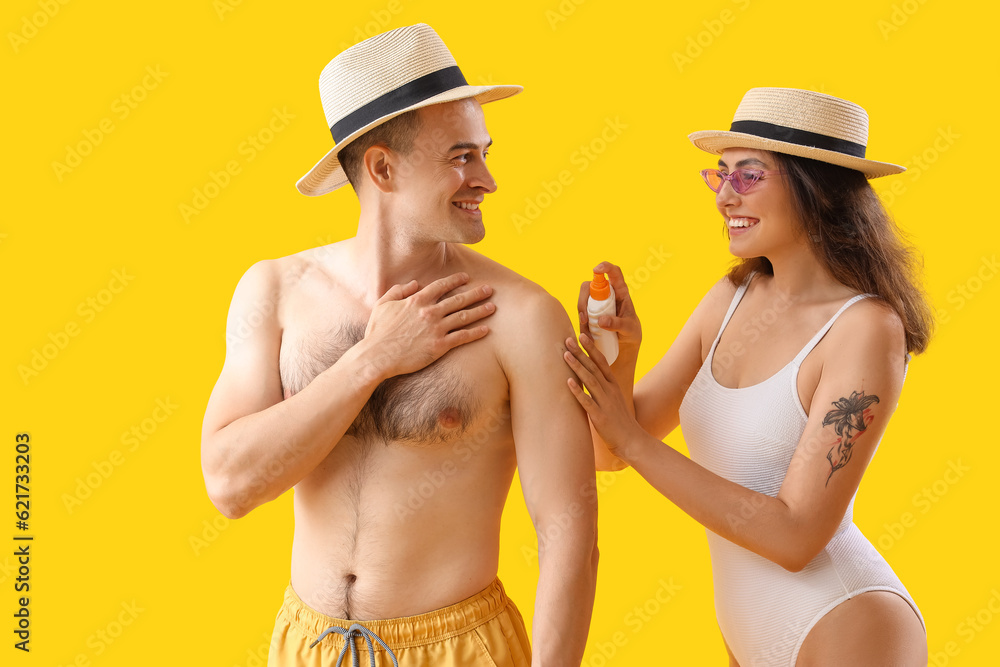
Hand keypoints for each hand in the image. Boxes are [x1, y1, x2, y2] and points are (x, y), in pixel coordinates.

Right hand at [363, 272, 494, 377]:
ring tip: (493, 307)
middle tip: (489, 289)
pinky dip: (476, 333)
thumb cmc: (378, 332)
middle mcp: (429, 312)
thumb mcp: (383, 305)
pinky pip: (462, 337)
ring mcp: (436, 329)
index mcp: (417, 301)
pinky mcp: (439, 346)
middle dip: (476, 293)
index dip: (455, 280)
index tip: (466, 277)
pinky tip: (486, 329)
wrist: (378, 356)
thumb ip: (398, 291)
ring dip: (480, 311)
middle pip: (458, 299)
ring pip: (464, 317)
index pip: (441, 286)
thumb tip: (415, 283)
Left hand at [563, 332, 643, 461]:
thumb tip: (587, 379)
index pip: (602, 362)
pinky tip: (568, 382)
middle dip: (581, 352)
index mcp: (613, 385)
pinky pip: (587, 402)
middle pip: (594, 367)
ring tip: (565, 354)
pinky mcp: (600, 417)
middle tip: (568, 339)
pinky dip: (577, 391)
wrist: (632, 442)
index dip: (592, 348)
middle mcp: (609, 391)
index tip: (582, 334)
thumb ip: (602, 389)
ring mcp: (605, 403)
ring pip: (590, 381)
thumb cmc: (620, 422)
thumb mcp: (613, 400)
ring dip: (577, 367)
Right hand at [577, 261, 641, 357]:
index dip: (605, 267)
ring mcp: (597, 303)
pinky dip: (582, 323)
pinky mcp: (591, 312)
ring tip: (588, 332)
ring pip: (583, 300)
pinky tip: (587, 334)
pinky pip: (581, 313)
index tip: (596, 269)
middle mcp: (607, 294)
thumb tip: (601, 320)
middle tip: (585, 318)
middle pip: (589, 286)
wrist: (626, 343)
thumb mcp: (628, 329)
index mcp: (621, 292)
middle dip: (583, 300)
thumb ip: (617, 324)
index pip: (614, 273)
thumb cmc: (631, 331)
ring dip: (581, 315)